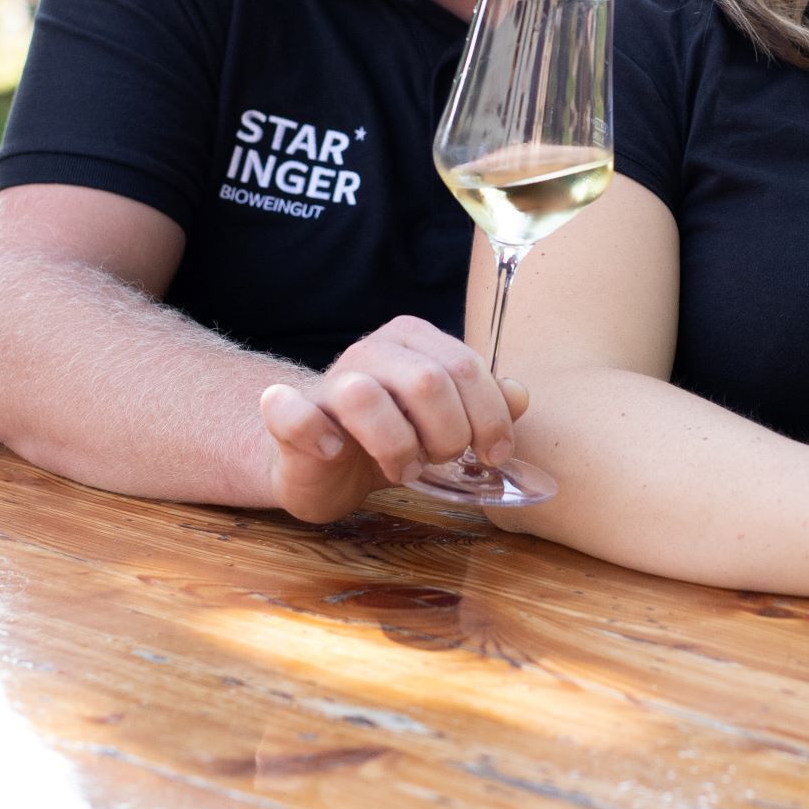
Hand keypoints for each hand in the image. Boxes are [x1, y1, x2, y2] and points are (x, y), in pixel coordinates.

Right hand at [256, 316, 527, 523]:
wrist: (321, 465)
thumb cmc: (390, 438)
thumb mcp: (445, 421)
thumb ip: (484, 404)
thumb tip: (520, 394)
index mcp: (413, 340)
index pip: (466, 366)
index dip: (490, 416)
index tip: (494, 454)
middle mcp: (370, 350)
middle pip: (427, 381)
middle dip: (448, 434)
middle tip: (441, 460)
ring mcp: (328, 381)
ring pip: (366, 396)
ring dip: (396, 446)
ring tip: (402, 468)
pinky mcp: (289, 416)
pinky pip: (295, 414)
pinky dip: (319, 434)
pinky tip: (336, 451)